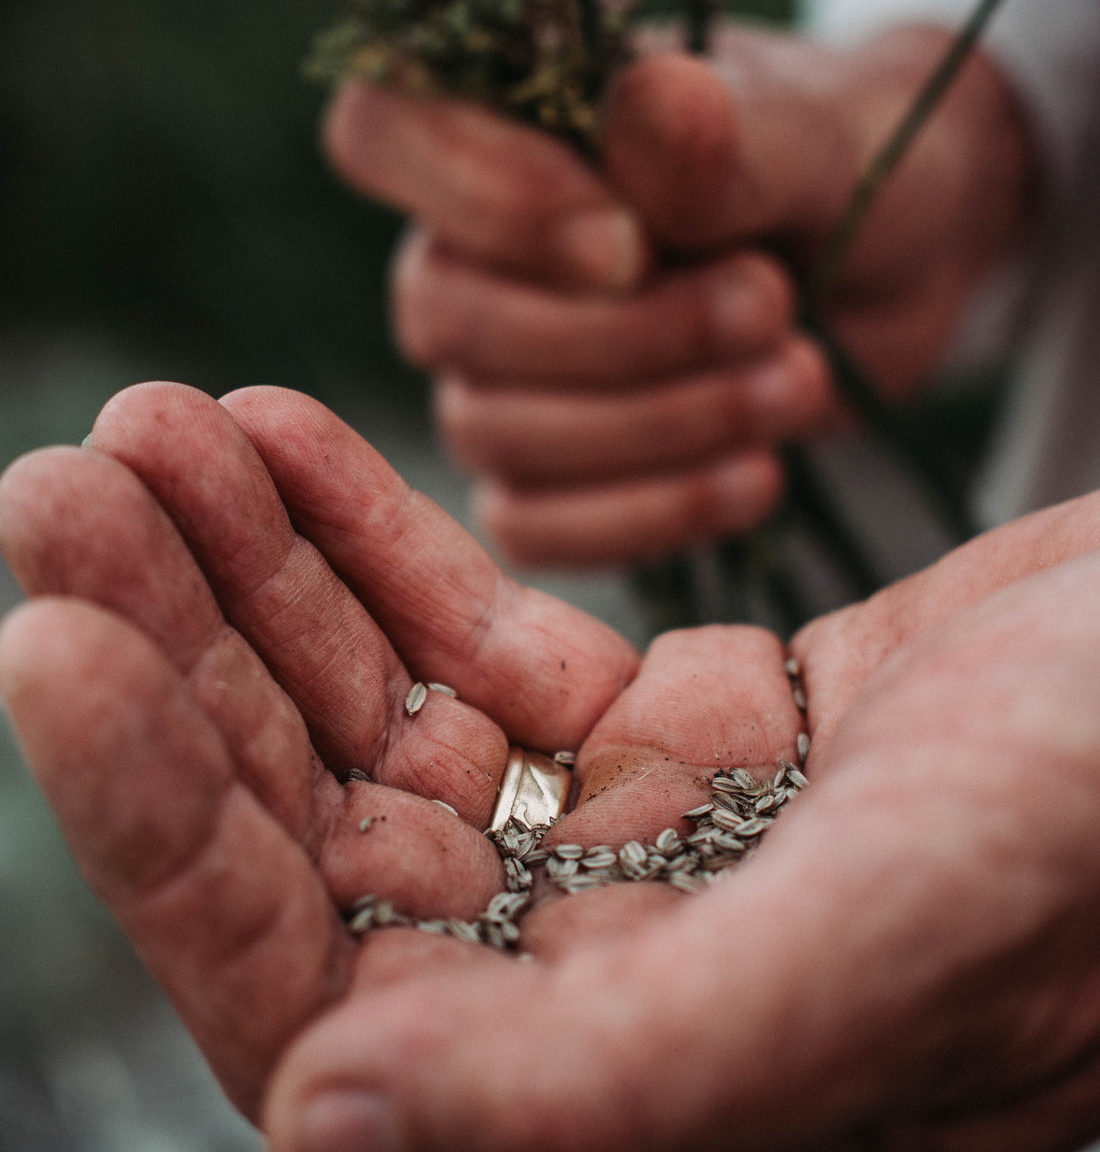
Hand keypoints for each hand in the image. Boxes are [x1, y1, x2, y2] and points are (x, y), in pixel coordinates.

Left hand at [7, 388, 1099, 1150]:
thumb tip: (330, 1122)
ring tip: (148, 427)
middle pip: (310, 818)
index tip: (51, 641)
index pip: (312, 977)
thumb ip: (648, 1062)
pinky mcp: (663, 729)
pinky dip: (374, 531)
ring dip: (253, 566)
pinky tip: (278, 431)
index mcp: (621, 1081)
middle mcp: (588, 978)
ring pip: (374, 706)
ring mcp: (618, 845)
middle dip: (174, 648)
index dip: (165, 823)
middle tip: (58, 483)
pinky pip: (475, 631)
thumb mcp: (914, 921)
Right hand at [325, 23, 1033, 566]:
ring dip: (660, 425)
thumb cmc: (840, 155)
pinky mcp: (552, 471)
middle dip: (624, 337)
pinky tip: (757, 474)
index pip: (379, 132)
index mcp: (506, 121)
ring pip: (491, 431)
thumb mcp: (811, 128)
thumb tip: (646, 117)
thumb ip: (724, 131)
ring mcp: (502, 368)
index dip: (485, 198)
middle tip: (768, 304)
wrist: (904, 256)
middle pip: (444, 314)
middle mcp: (476, 246)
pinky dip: (650, 514)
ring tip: (797, 379)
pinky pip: (533, 524)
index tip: (630, 239)